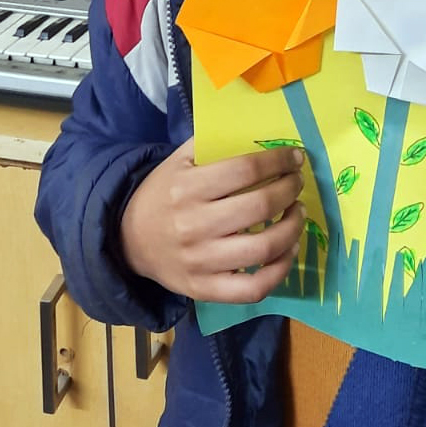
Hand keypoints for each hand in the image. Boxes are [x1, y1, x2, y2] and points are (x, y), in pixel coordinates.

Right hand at [119, 139, 304, 303]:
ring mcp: (200, 262)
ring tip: (297, 214)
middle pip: (259, 207)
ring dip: (292, 228)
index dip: (278, 161)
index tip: (295, 157)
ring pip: (262, 249)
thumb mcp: (178, 161)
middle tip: (296, 183)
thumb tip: (262, 137)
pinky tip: (288, 251)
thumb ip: (214, 145)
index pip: (245, 170)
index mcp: (187, 188)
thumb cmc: (163, 194)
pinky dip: (279, 271)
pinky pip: (253, 289)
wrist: (128, 239)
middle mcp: (193, 225)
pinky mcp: (204, 289)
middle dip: (289, 190)